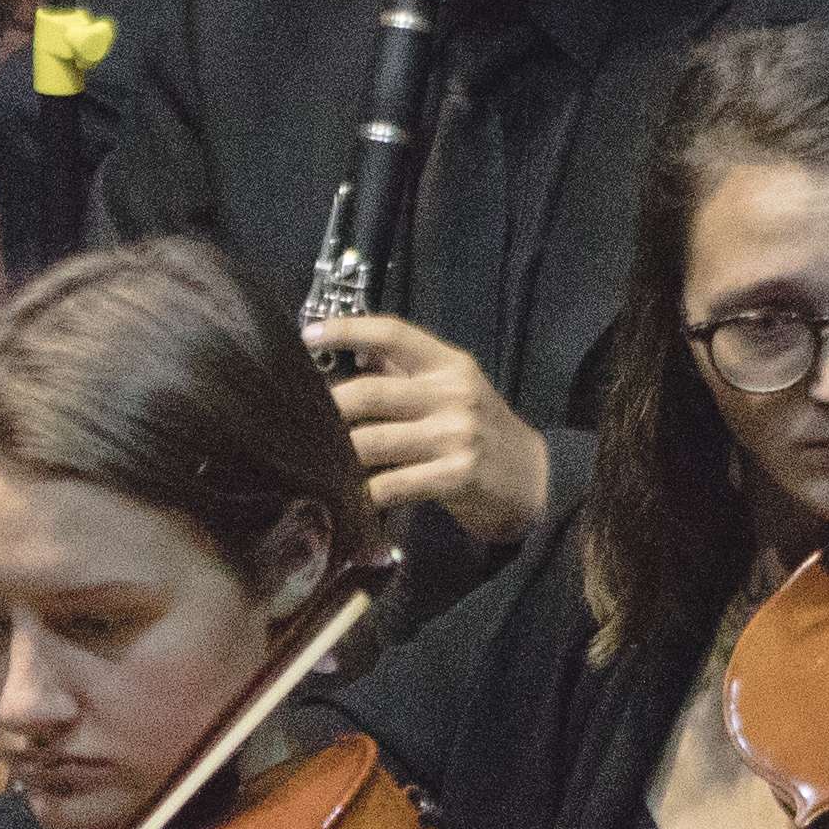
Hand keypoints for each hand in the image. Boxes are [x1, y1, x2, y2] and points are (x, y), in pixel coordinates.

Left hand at [304, 311, 554, 544]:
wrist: (534, 478)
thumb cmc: (482, 431)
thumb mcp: (453, 390)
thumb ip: (408, 369)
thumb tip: (357, 349)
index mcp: (449, 364)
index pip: (394, 333)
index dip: (347, 329)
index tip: (307, 336)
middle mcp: (452, 393)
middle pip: (370, 393)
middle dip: (326, 408)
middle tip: (294, 421)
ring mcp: (455, 435)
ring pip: (373, 442)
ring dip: (336, 456)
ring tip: (310, 462)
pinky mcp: (456, 476)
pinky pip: (393, 485)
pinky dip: (363, 494)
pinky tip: (347, 499)